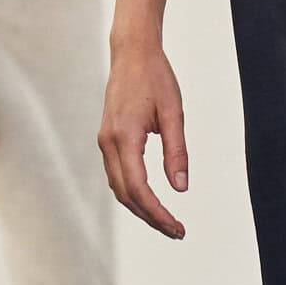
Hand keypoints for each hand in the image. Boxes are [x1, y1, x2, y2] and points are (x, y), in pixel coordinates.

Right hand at [99, 38, 186, 237]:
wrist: (132, 53)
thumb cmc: (156, 78)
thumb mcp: (174, 113)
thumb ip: (176, 152)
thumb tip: (181, 187)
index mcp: (125, 137)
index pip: (139, 188)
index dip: (157, 213)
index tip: (177, 227)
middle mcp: (108, 143)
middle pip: (126, 195)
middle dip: (151, 217)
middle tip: (177, 231)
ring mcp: (104, 141)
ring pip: (119, 188)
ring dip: (141, 208)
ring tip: (167, 221)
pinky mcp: (107, 139)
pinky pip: (117, 175)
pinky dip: (133, 193)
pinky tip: (150, 200)